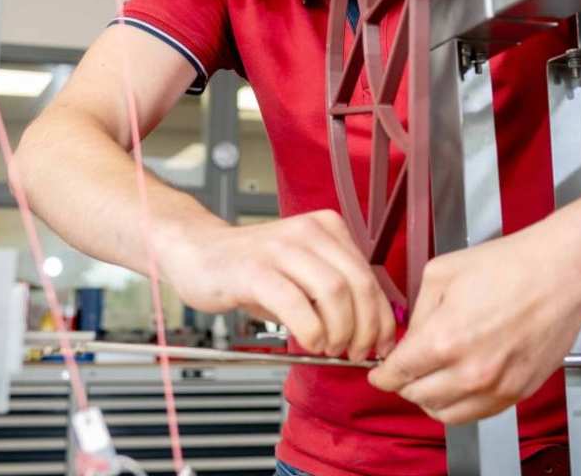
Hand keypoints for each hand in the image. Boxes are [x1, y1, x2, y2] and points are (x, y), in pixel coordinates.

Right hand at [163, 209, 396, 361]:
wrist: (199, 252)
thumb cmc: (252, 270)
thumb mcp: (301, 275)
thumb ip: (334, 295)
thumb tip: (371, 332)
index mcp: (327, 228)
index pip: (368, 275)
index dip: (381, 316)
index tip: (381, 344)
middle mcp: (308, 231)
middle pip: (357, 283)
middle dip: (365, 327)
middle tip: (354, 352)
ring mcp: (281, 247)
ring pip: (333, 291)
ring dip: (339, 330)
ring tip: (329, 347)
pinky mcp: (255, 269)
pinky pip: (295, 302)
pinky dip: (310, 329)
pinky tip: (309, 342)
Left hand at [368, 211, 580, 424]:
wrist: (558, 274)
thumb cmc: (509, 266)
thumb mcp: (442, 273)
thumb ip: (418, 311)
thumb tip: (409, 336)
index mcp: (445, 339)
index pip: (399, 374)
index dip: (382, 374)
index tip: (378, 372)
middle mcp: (470, 372)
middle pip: (417, 398)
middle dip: (403, 384)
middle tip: (402, 369)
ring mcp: (496, 387)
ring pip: (446, 414)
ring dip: (429, 399)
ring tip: (429, 378)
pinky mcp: (517, 393)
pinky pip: (477, 413)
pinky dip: (459, 403)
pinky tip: (458, 381)